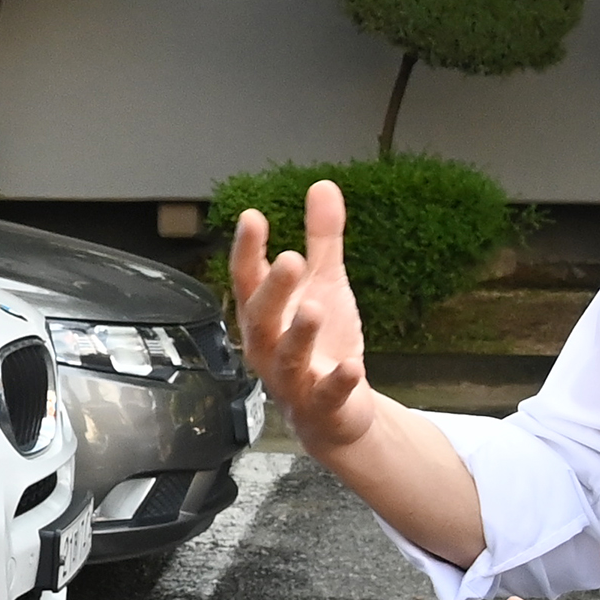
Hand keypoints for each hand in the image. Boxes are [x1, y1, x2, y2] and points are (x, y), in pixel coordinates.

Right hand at [230, 181, 378, 457]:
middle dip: (272, 290)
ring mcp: (292, 379)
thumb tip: (322, 185)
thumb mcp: (325, 285)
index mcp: (264, 315)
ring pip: (287, 358)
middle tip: (287, 258)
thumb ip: (322, 240)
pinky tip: (352, 366)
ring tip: (315, 308)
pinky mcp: (321, 406)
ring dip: (299, 334)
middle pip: (261, 318)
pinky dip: (336, 382)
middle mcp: (268, 347)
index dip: (247, 251)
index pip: (247, 280)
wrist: (334, 414)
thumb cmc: (321, 345)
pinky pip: (325, 395)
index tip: (252, 217)